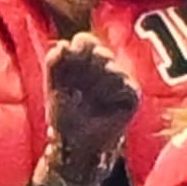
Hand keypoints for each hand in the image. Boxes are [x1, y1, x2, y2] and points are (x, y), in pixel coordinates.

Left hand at [43, 33, 139, 169]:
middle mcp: (106, 67)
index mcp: (85, 62)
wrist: (76, 143)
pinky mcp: (132, 95)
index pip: (86, 41)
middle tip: (79, 85)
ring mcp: (121, 80)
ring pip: (113, 68)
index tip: (71, 55)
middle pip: (101, 52)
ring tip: (89, 101)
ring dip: (98, 84)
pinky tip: (103, 105)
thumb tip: (63, 44)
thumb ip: (56, 62)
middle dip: (88, 66)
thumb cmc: (65, 114)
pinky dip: (111, 94)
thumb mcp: (54, 86)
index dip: (80, 46)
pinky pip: (124, 85)